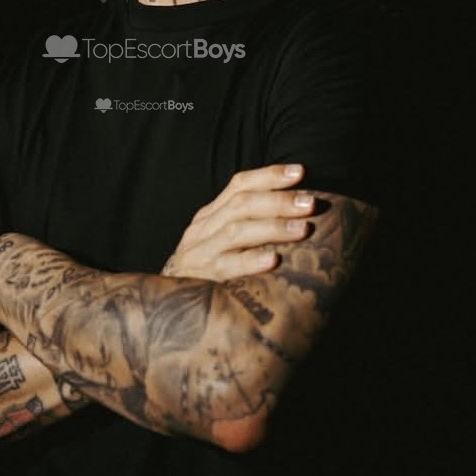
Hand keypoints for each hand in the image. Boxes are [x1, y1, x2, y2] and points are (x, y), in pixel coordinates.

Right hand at [162, 163, 313, 280]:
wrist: (166, 304)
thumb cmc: (210, 269)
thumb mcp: (221, 240)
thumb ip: (248, 223)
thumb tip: (298, 208)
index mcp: (210, 214)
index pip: (239, 185)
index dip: (269, 176)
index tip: (300, 172)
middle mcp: (203, 229)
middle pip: (241, 205)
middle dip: (278, 201)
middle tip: (310, 203)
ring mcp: (200, 253)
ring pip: (236, 232)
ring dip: (273, 227)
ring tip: (302, 229)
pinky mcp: (200, 280)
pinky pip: (227, 267)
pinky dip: (251, 261)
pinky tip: (274, 260)